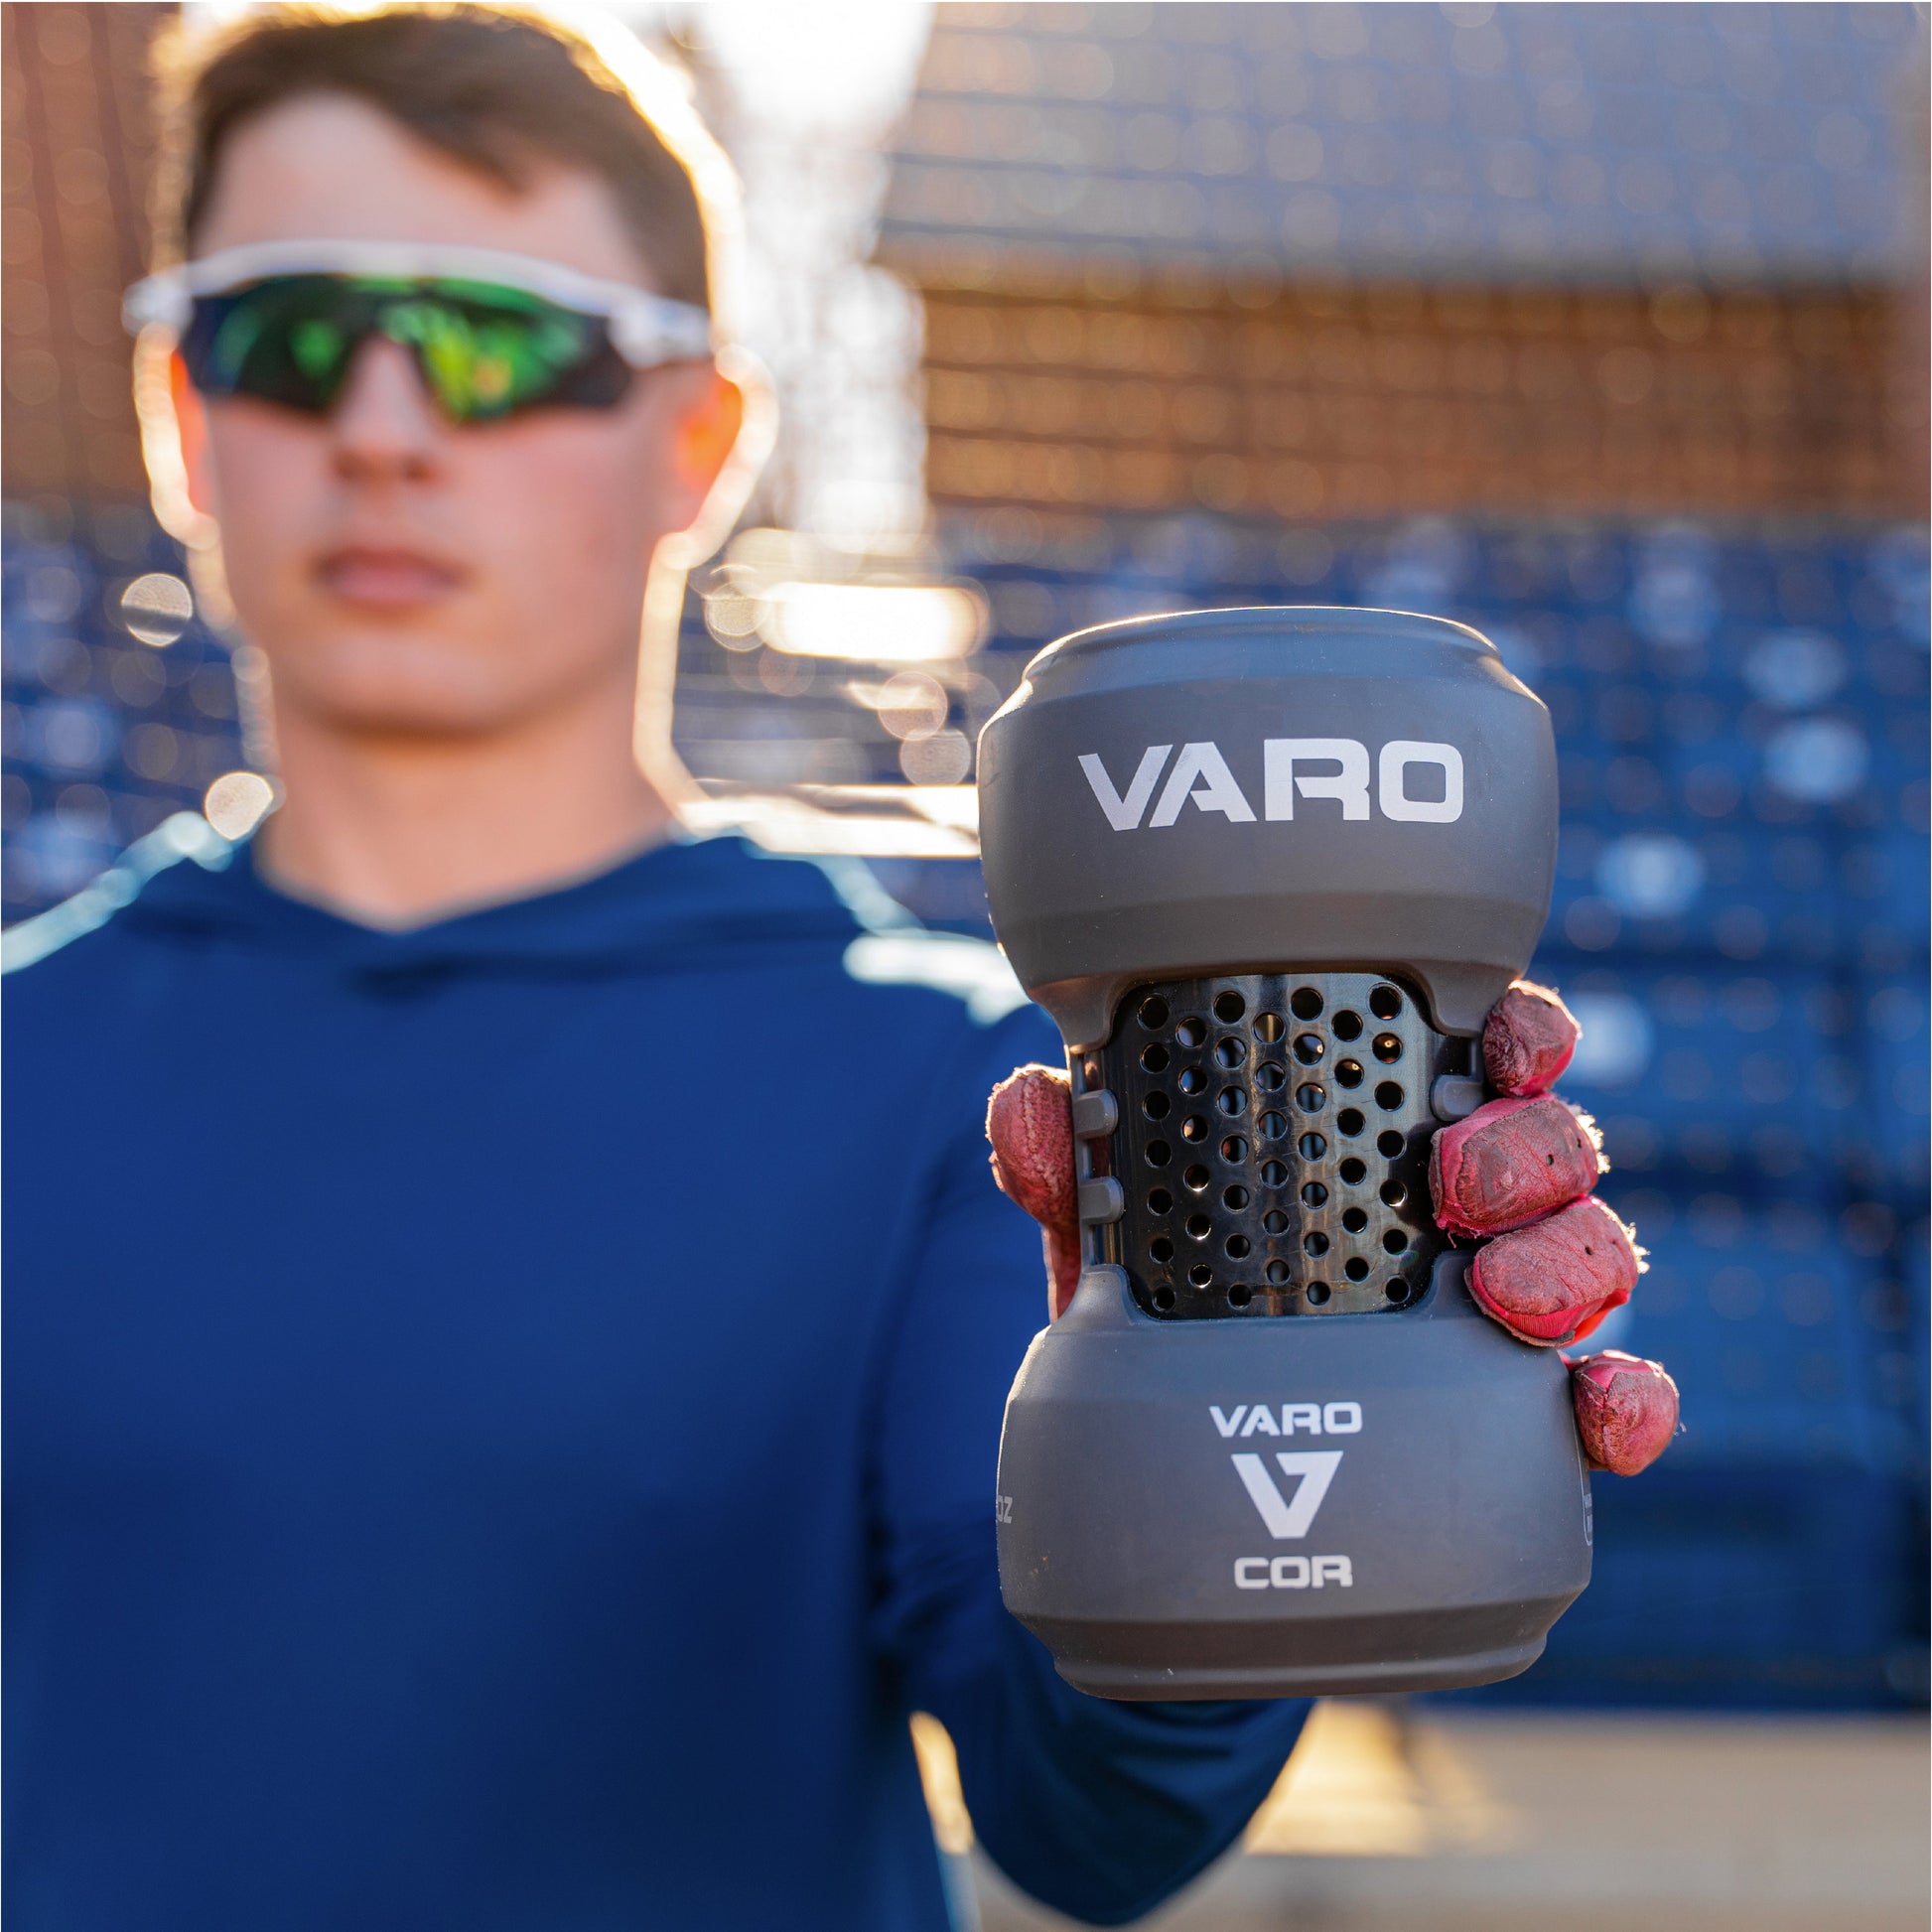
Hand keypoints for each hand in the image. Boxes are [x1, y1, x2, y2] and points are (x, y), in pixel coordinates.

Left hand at [986, 980, 1678, 1477]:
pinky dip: (1627, 1404)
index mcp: (1382, 1140)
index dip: (1516, 1035)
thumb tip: (1029, 1105)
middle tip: (1460, 1177)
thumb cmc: (1162, 1317)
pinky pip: (1603, 1402)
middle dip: (1530, 1149)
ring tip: (1504, 1292)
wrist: (1167, 1473)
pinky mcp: (1516, 1420)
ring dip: (1569, 1262)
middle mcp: (1457, 1215)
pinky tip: (1602, 1415)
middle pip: (1548, 1151)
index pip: (1478, 1060)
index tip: (1506, 1038)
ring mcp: (1494, 1314)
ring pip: (1585, 1259)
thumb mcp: (1109, 1239)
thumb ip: (1070, 1170)